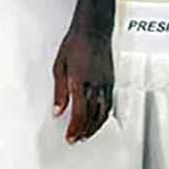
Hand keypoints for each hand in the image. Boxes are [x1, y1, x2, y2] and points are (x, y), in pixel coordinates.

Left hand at [52, 27, 114, 143]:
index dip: (75, 129)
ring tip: (86, 134)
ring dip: (95, 127)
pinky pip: (109, 104)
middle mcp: (95, 85)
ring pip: (103, 113)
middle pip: (91, 116)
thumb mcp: (59, 67)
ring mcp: (106, 83)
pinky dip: (104, 115)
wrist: (94, 29)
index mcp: (79, 82)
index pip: (79, 113)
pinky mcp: (111, 81)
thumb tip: (57, 110)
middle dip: (83, 131)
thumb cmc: (75, 44)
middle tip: (76, 139)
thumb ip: (59, 92)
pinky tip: (99, 119)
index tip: (70, 138)